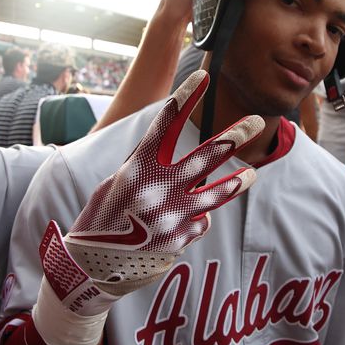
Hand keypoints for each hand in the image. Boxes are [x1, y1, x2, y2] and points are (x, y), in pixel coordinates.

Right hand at [43, 70, 262, 311]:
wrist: (89, 269)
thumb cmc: (99, 221)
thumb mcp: (113, 185)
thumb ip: (144, 169)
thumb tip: (171, 158)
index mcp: (137, 170)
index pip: (165, 124)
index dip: (185, 97)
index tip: (203, 75)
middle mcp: (158, 190)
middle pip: (206, 157)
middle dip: (234, 136)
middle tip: (255, 120)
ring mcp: (172, 217)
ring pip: (216, 194)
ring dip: (236, 182)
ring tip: (253, 174)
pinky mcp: (179, 240)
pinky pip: (198, 222)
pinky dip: (194, 218)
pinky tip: (180, 222)